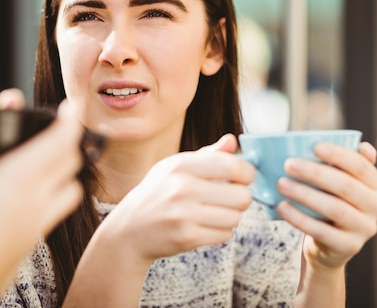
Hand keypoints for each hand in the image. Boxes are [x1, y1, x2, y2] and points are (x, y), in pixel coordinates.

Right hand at [0, 96, 84, 307]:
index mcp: (19, 180)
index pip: (61, 142)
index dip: (70, 120)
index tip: (69, 107)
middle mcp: (38, 200)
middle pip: (71, 162)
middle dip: (67, 140)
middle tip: (52, 128)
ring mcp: (39, 223)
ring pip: (72, 189)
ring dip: (66, 171)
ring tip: (48, 160)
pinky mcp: (32, 242)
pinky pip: (57, 211)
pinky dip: (56, 195)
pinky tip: (30, 196)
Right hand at [100, 134, 254, 263]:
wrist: (129, 230)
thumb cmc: (156, 194)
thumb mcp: (174, 168)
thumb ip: (207, 155)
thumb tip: (231, 140)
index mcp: (180, 165)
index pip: (232, 166)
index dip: (247, 173)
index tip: (245, 177)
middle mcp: (182, 188)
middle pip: (241, 196)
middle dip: (241, 198)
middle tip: (231, 198)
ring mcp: (184, 214)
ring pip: (235, 217)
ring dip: (230, 217)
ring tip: (214, 213)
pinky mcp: (186, 237)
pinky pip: (224, 235)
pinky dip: (220, 232)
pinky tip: (205, 226)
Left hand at [276, 141, 376, 269]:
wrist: (327, 245)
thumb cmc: (330, 203)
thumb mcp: (338, 183)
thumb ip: (341, 163)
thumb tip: (356, 143)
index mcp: (376, 185)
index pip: (360, 165)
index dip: (338, 154)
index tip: (314, 146)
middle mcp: (376, 206)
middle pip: (345, 185)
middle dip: (315, 173)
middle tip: (289, 164)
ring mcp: (365, 228)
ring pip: (334, 208)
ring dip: (305, 194)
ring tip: (281, 184)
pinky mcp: (349, 246)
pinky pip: (322, 231)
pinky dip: (300, 218)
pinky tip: (283, 207)